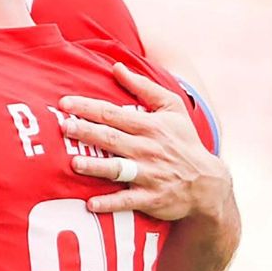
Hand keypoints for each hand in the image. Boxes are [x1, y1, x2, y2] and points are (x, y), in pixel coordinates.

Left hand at [59, 62, 229, 220]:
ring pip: (118, 169)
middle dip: (87, 132)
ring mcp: (150, 175)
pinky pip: (128, 201)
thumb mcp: (173, 108)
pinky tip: (90, 204)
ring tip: (74, 163)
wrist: (208, 183)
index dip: (88, 108)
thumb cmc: (183, 141)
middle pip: (112, 139)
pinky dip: (110, 203)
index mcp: (150, 126)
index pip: (114, 114)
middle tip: (63, 127)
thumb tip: (117, 66)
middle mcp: (148, 149)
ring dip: (96, 167)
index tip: (64, 103)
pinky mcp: (152, 198)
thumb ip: (144, 87)